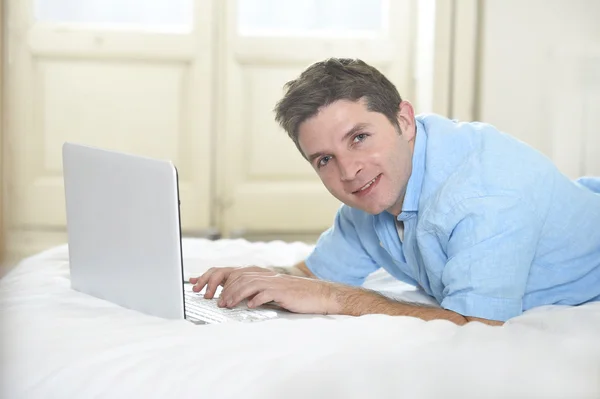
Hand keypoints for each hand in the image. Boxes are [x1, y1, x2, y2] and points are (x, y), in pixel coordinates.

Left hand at [218, 271, 344, 314]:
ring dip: (235, 294)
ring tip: (227, 305)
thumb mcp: (273, 292)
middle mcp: (267, 275)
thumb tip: (235, 299)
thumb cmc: (296, 296)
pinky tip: (250, 306)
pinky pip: (266, 293)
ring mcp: (275, 282)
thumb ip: (256, 292)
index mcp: (263, 274)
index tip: (203, 286)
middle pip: (239, 276)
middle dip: (224, 288)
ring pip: (249, 283)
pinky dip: (256, 299)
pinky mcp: (284, 291)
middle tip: (215, 301)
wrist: (320, 295)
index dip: (218, 278)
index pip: (235, 272)